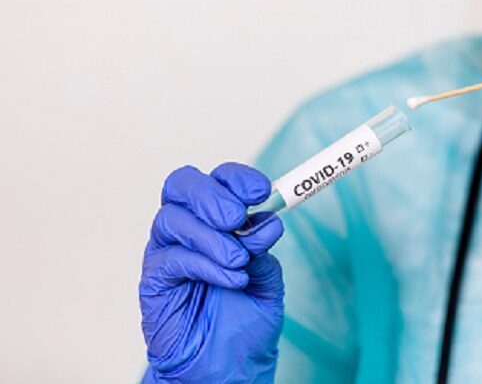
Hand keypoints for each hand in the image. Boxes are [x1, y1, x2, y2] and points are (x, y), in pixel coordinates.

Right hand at [139, 163, 283, 382]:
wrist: (227, 366)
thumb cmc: (244, 322)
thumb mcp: (267, 279)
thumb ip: (264, 248)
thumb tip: (267, 221)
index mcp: (216, 220)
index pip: (217, 180)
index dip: (237, 177)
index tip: (262, 191)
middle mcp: (187, 229)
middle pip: (182, 185)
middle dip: (212, 195)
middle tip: (238, 218)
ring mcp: (167, 252)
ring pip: (172, 218)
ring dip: (211, 237)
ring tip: (239, 260)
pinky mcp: (153, 280)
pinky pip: (172, 258)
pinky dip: (206, 264)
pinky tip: (231, 278)